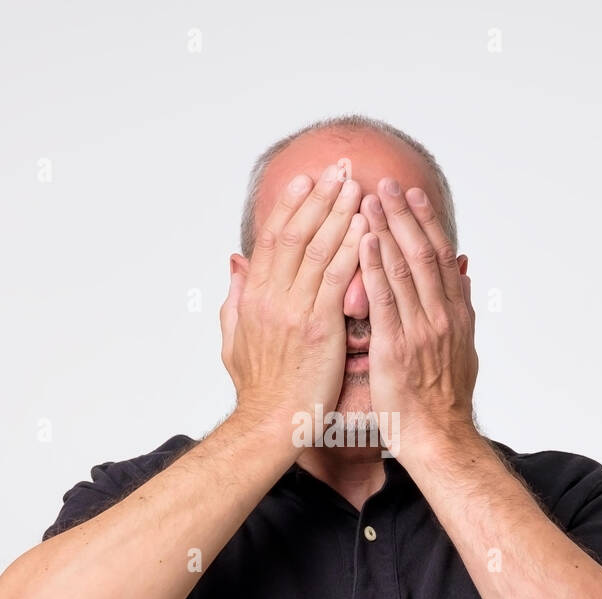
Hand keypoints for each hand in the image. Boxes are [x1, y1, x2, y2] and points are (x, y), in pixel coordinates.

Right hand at [220, 161, 366, 430]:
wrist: (271, 425)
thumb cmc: (260, 389)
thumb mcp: (233, 339)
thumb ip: (235, 297)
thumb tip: (235, 262)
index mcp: (254, 298)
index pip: (271, 239)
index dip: (290, 206)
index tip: (306, 181)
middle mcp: (272, 298)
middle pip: (295, 234)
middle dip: (318, 198)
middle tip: (338, 170)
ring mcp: (295, 312)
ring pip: (317, 250)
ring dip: (339, 215)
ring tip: (357, 187)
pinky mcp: (320, 329)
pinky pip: (338, 280)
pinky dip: (352, 251)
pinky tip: (367, 229)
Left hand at [358, 178, 478, 459]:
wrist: (439, 439)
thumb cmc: (443, 402)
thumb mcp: (464, 351)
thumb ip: (461, 311)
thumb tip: (464, 277)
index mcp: (456, 315)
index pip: (442, 257)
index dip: (427, 223)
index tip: (413, 196)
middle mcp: (442, 316)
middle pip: (424, 252)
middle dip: (404, 215)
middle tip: (387, 184)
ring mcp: (421, 330)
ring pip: (405, 267)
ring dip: (386, 229)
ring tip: (369, 199)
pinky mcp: (396, 347)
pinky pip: (384, 298)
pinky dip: (375, 265)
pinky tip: (364, 240)